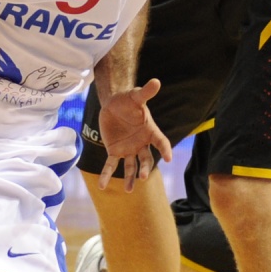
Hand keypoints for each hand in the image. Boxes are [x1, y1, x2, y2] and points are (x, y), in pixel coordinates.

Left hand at [93, 78, 172, 192]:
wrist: (113, 104)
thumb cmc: (128, 100)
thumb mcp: (136, 96)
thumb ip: (145, 92)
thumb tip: (156, 81)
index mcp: (150, 131)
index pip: (161, 142)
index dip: (165, 149)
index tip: (168, 158)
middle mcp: (142, 143)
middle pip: (146, 159)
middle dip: (144, 168)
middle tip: (142, 176)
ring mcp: (129, 149)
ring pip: (131, 166)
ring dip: (130, 178)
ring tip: (129, 190)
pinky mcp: (115, 151)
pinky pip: (111, 165)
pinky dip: (107, 175)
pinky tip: (102, 186)